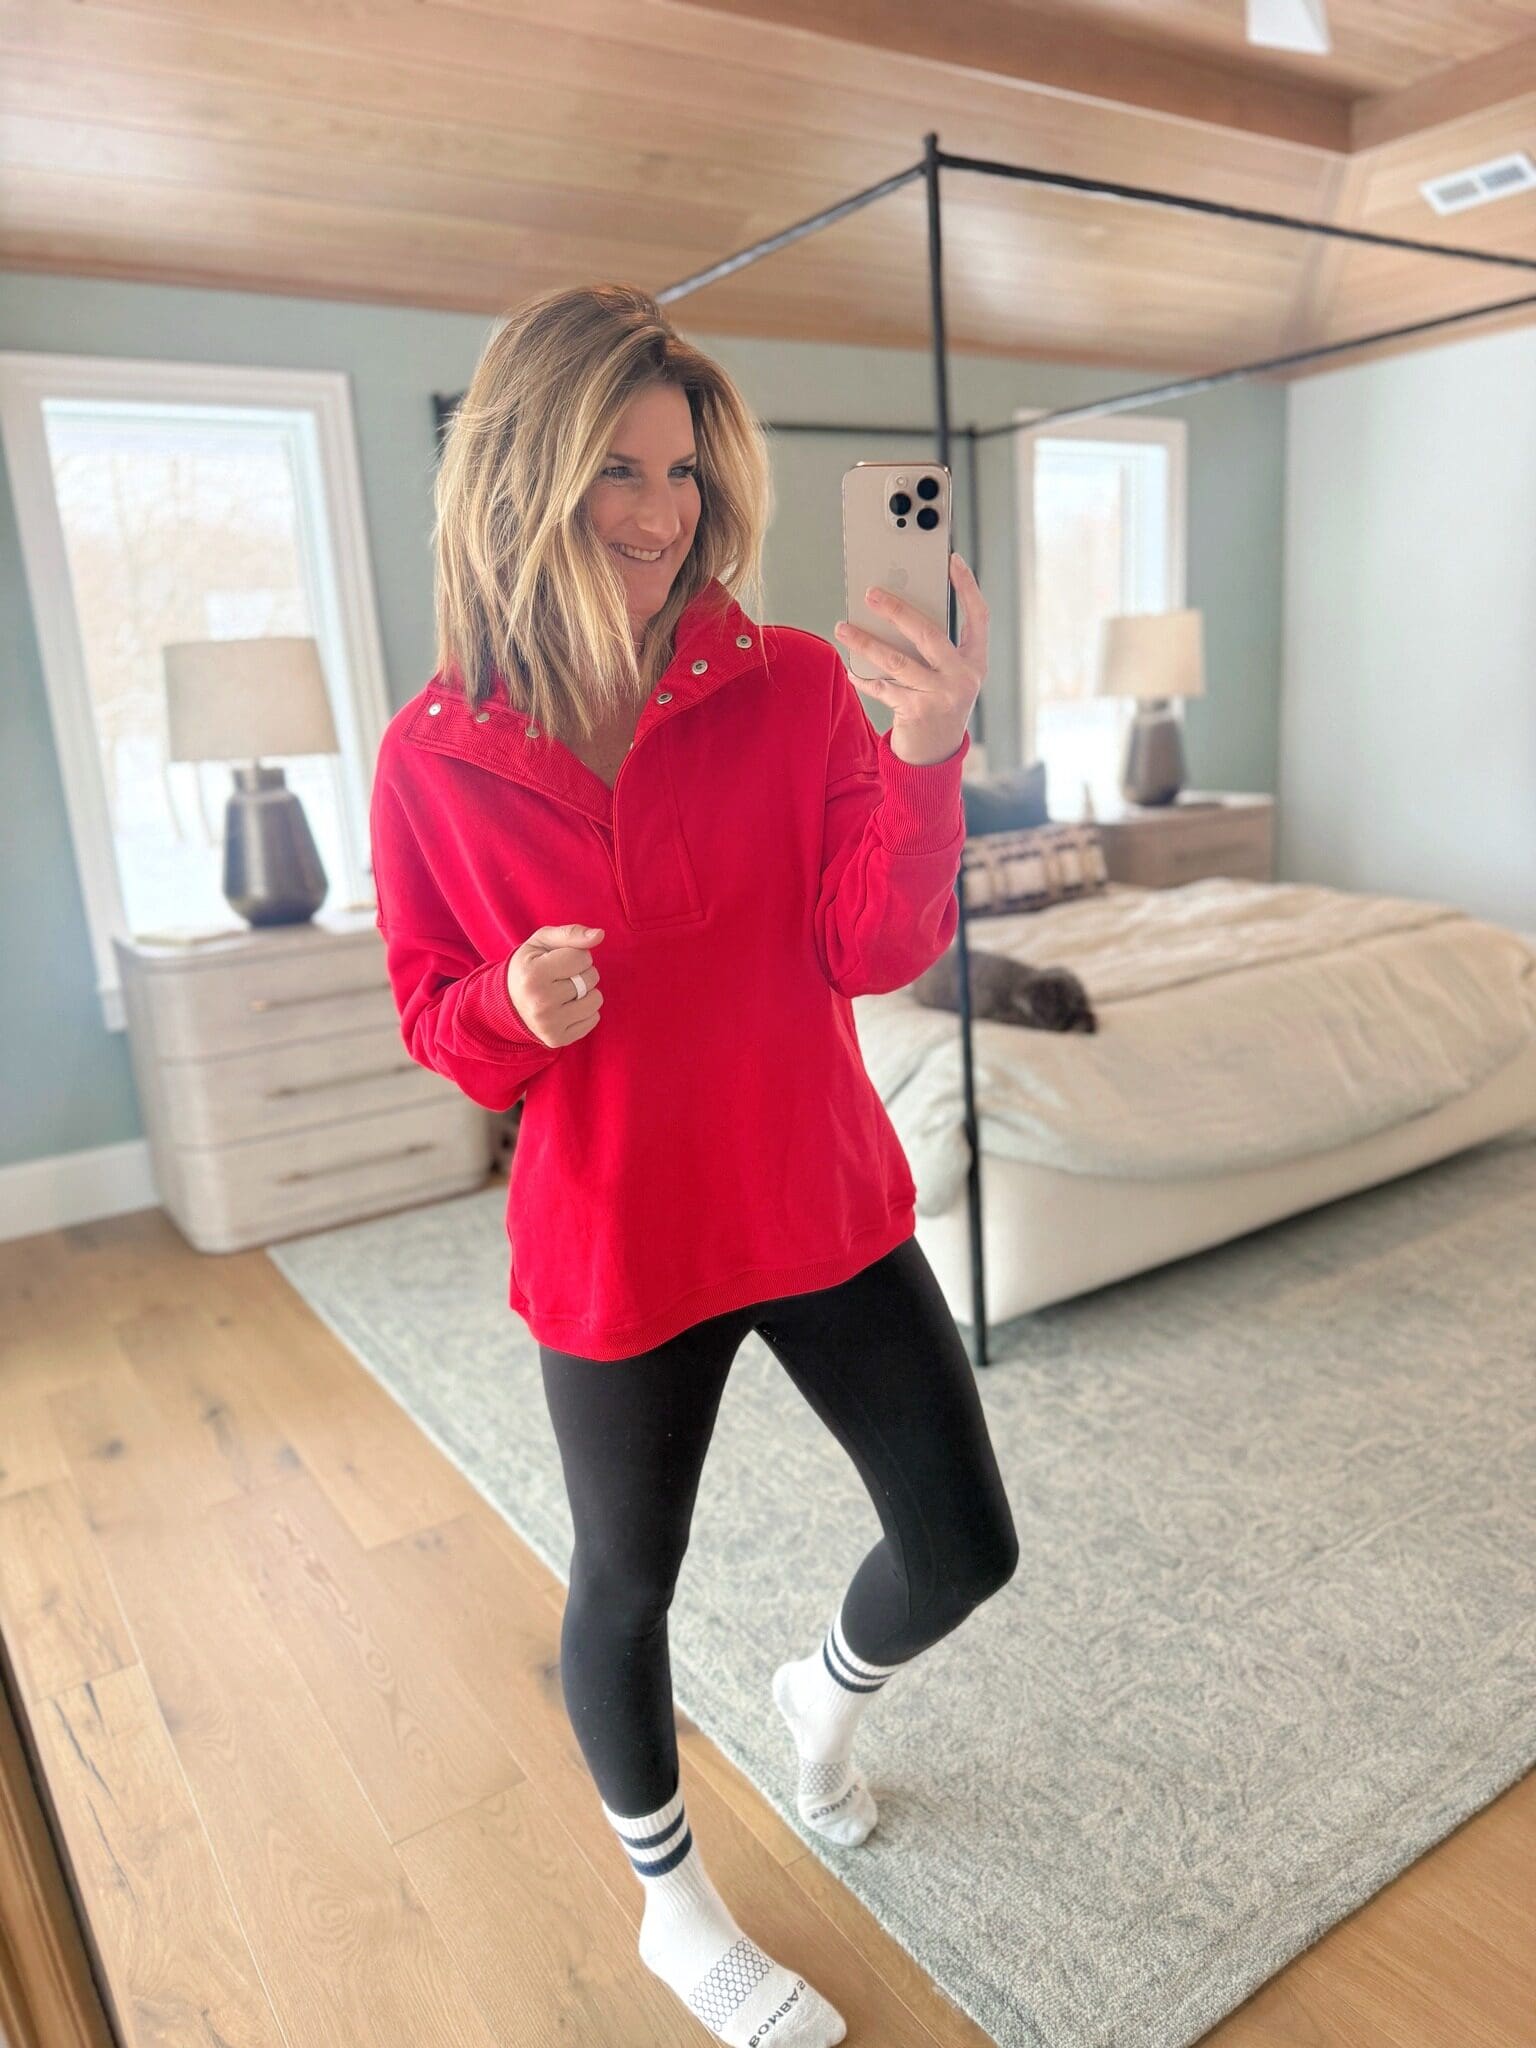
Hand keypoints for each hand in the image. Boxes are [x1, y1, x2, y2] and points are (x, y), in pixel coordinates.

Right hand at [506, 923, 604, 1046]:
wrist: (508, 1002)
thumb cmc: (529, 966)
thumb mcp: (542, 942)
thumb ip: (571, 933)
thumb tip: (600, 935)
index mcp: (534, 974)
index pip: (582, 957)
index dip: (576, 955)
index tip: (560, 960)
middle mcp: (540, 1002)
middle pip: (590, 978)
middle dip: (583, 972)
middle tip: (563, 976)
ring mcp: (549, 1024)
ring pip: (595, 1000)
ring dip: (587, 992)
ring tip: (567, 991)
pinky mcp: (557, 1039)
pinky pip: (593, 1020)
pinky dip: (586, 1011)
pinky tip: (567, 1007)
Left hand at [833, 552, 986, 765]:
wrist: (937, 754)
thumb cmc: (940, 703)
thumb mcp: (949, 675)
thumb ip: (936, 648)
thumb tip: (897, 613)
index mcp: (975, 662)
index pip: (978, 616)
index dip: (967, 587)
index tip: (952, 560)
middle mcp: (963, 678)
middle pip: (928, 634)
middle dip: (897, 610)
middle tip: (871, 593)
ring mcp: (941, 696)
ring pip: (897, 661)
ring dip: (866, 642)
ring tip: (843, 628)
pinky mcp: (917, 712)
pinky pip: (883, 687)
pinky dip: (864, 678)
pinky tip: (851, 669)